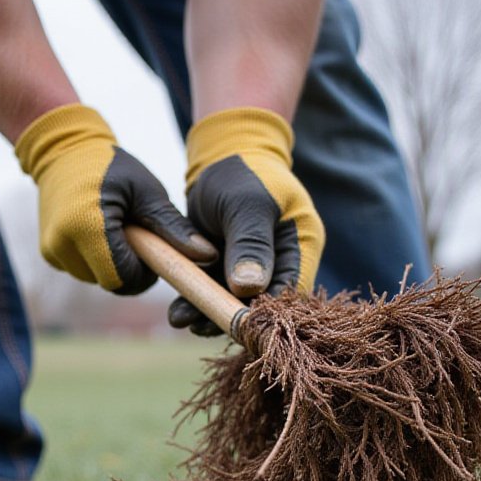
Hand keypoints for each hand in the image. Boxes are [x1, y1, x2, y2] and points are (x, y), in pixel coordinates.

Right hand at [15, 104, 215, 293]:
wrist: (63, 151)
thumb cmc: (112, 166)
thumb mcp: (148, 191)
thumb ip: (173, 227)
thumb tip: (208, 257)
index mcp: (87, 227)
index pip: (124, 279)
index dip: (144, 273)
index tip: (153, 251)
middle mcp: (63, 244)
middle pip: (111, 283)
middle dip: (131, 269)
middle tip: (139, 239)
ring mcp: (52, 251)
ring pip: (98, 279)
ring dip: (115, 264)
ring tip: (119, 229)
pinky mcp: (49, 253)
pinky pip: (84, 270)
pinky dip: (98, 259)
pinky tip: (101, 231)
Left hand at [169, 107, 323, 334]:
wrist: (223, 155)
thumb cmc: (242, 173)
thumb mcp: (247, 205)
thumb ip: (249, 245)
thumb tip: (248, 290)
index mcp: (301, 246)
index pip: (290, 290)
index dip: (266, 311)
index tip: (236, 321)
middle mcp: (282, 262)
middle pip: (262, 303)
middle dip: (231, 316)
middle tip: (200, 325)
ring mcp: (256, 267)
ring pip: (234, 301)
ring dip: (208, 311)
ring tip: (180, 320)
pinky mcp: (231, 268)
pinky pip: (216, 291)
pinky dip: (198, 300)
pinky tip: (179, 312)